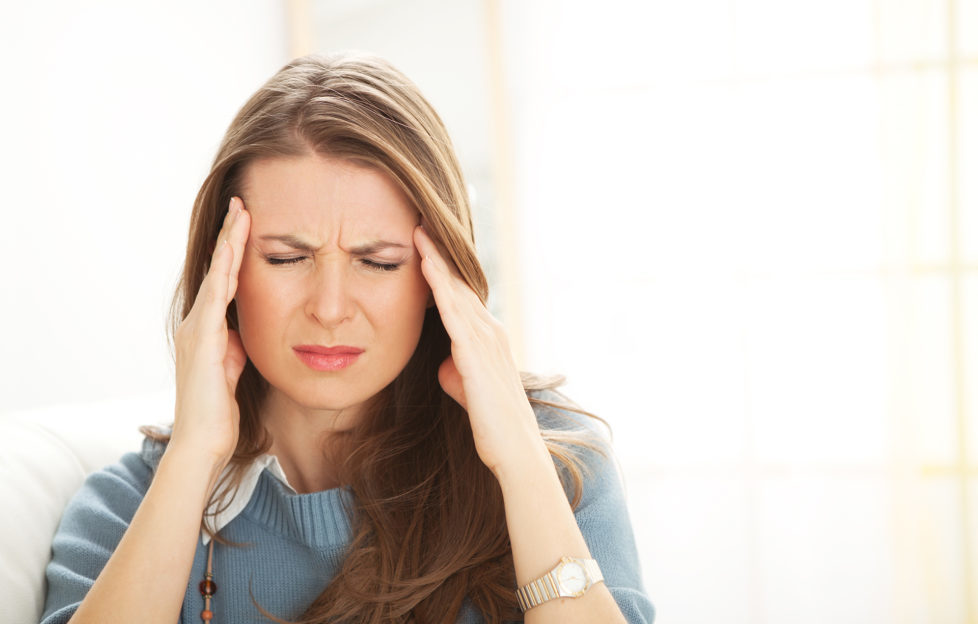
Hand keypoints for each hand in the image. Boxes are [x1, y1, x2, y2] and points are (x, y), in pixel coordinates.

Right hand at [170, 197, 250, 475]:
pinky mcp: (203, 339)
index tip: (246, 225)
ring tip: (240, 212)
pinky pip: (216, 296)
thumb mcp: (234, 371)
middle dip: (230, 236)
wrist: (202, 442)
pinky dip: (226, 270)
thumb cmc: (220, 413)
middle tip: (241, 202)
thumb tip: (242, 334)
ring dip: (229, 243)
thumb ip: (236, 349)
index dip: (235, 253)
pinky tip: (234, 249)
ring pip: (217, 276)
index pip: (224, 283)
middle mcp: (197, 325)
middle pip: (218, 270)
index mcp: (207, 332)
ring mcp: (197, 330)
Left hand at [413, 225, 543, 476]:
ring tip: (420, 232)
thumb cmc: (493, 426)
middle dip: (440, 253)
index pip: (462, 297)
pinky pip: (455, 312)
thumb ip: (456, 373)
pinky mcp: (477, 354)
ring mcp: (486, 341)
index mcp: (489, 339)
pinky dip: (440, 286)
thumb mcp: (469, 391)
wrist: (516, 452)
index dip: (444, 270)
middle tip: (421, 222)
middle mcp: (491, 332)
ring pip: (457, 291)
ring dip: (438, 260)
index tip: (425, 245)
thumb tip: (444, 365)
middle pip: (460, 285)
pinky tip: (427, 267)